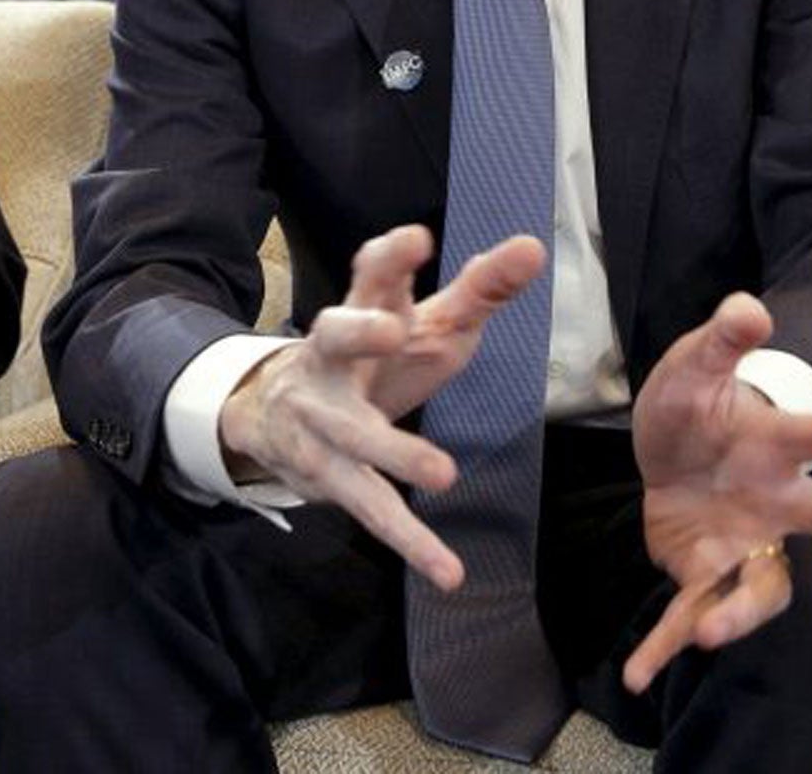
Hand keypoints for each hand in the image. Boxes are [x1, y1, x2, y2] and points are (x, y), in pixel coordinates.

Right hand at [215, 225, 545, 589]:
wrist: (280, 411)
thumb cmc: (376, 356)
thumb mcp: (426, 319)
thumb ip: (481, 288)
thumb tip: (531, 247)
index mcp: (360, 308)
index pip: (370, 273)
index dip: (390, 257)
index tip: (415, 239)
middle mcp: (329, 354)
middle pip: (336, 333)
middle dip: (363, 331)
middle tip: (400, 329)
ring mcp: (321, 417)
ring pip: (352, 434)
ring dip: (394, 452)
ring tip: (442, 475)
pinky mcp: (327, 473)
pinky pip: (370, 508)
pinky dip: (410, 542)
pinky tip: (447, 572)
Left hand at [622, 294, 811, 693]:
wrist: (670, 451)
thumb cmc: (695, 406)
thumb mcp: (693, 366)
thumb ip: (720, 339)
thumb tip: (748, 307)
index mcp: (777, 443)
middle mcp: (776, 500)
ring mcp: (746, 543)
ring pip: (761, 584)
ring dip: (738, 613)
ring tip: (704, 634)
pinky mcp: (706, 574)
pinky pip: (691, 613)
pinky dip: (665, 646)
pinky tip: (640, 674)